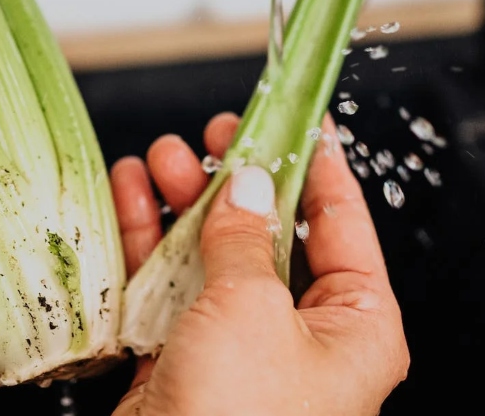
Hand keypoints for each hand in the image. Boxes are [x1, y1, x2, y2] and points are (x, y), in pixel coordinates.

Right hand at [109, 113, 408, 415]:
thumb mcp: (252, 308)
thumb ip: (245, 236)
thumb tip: (248, 181)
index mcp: (356, 328)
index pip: (344, 225)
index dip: (319, 165)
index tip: (300, 117)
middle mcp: (304, 340)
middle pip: (270, 233)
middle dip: (233, 179)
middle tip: (212, 134)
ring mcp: (241, 354)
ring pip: (213, 256)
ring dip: (182, 204)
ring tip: (157, 159)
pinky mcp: (184, 367)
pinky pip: (168, 290)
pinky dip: (147, 243)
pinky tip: (128, 196)